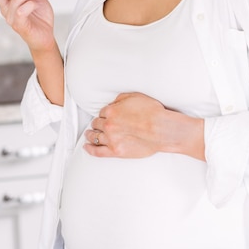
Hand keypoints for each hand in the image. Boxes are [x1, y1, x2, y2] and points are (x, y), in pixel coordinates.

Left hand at [84, 92, 204, 160]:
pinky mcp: (115, 151)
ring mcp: (111, 139)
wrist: (161, 129)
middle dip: (98, 123)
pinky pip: (97, 151)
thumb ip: (120, 100)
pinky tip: (87, 146)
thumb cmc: (152, 112)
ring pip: (95, 136)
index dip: (105, 114)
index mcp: (111, 111)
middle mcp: (108, 125)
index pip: (102, 112)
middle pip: (97, 123)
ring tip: (90, 134)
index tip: (107, 116)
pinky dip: (90, 149)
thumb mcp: (135, 97)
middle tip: (98, 124)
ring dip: (91, 134)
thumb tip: (113, 104)